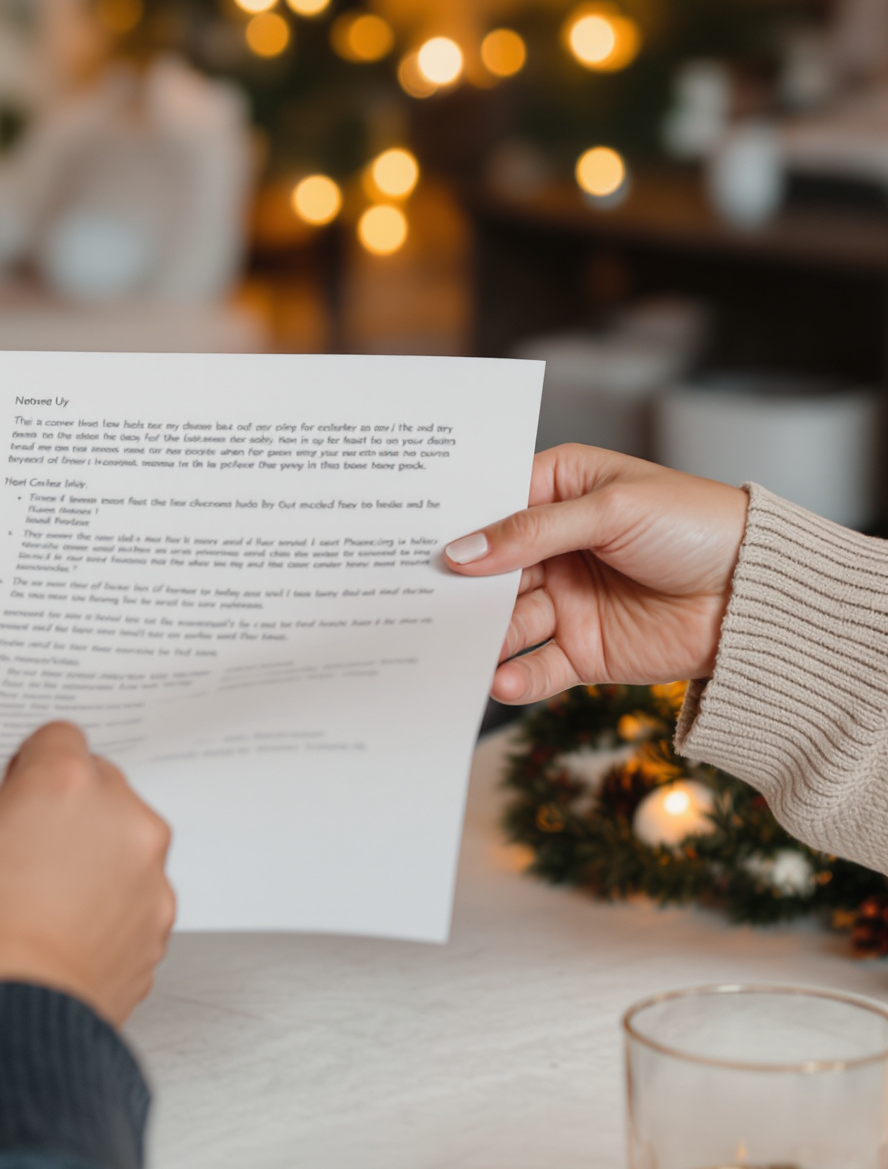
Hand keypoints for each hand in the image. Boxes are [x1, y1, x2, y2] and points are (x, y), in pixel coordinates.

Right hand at [0, 722, 174, 1027]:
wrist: (7, 1018)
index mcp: (67, 782)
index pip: (55, 739)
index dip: (22, 767)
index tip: (6, 791)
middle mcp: (121, 820)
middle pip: (84, 796)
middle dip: (39, 822)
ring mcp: (147, 875)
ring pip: (99, 855)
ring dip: (55, 874)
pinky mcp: (155, 928)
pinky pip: (117, 905)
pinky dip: (84, 916)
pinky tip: (32, 939)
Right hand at [442, 443, 749, 705]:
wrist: (762, 595)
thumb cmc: (697, 526)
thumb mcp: (612, 511)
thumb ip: (532, 532)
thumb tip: (462, 552)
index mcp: (561, 489)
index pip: (492, 504)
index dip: (455, 521)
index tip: (407, 536)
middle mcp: (556, 545)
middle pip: (490, 568)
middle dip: (456, 587)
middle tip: (414, 600)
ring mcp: (568, 600)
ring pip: (506, 621)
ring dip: (481, 635)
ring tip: (455, 647)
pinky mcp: (585, 650)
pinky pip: (538, 665)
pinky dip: (516, 676)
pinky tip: (501, 678)